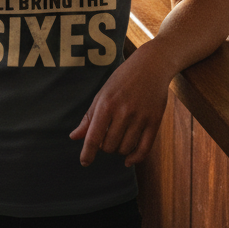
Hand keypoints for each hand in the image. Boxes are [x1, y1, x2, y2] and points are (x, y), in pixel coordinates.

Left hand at [69, 42, 170, 167]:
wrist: (152, 65)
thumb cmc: (123, 79)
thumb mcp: (103, 94)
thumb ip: (89, 117)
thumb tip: (73, 137)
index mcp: (107, 104)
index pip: (94, 137)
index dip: (87, 153)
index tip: (85, 162)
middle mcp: (123, 112)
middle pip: (109, 146)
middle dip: (105, 147)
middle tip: (106, 137)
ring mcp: (140, 118)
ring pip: (125, 149)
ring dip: (119, 150)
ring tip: (118, 139)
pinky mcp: (154, 121)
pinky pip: (144, 149)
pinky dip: (135, 158)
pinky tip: (128, 159)